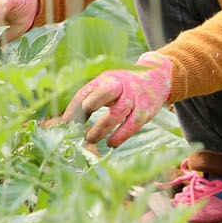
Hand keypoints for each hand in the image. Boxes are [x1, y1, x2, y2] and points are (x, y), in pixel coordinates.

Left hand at [47, 53, 172, 147]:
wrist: (156, 79)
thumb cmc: (123, 86)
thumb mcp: (106, 86)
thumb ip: (89, 99)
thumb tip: (69, 121)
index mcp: (106, 79)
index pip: (87, 90)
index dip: (75, 106)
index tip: (66, 122)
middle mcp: (120, 86)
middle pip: (105, 92)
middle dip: (91, 105)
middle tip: (80, 123)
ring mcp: (133, 98)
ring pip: (117, 113)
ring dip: (102, 128)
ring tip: (90, 139)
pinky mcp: (145, 111)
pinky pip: (131, 125)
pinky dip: (120, 136)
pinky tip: (111, 143)